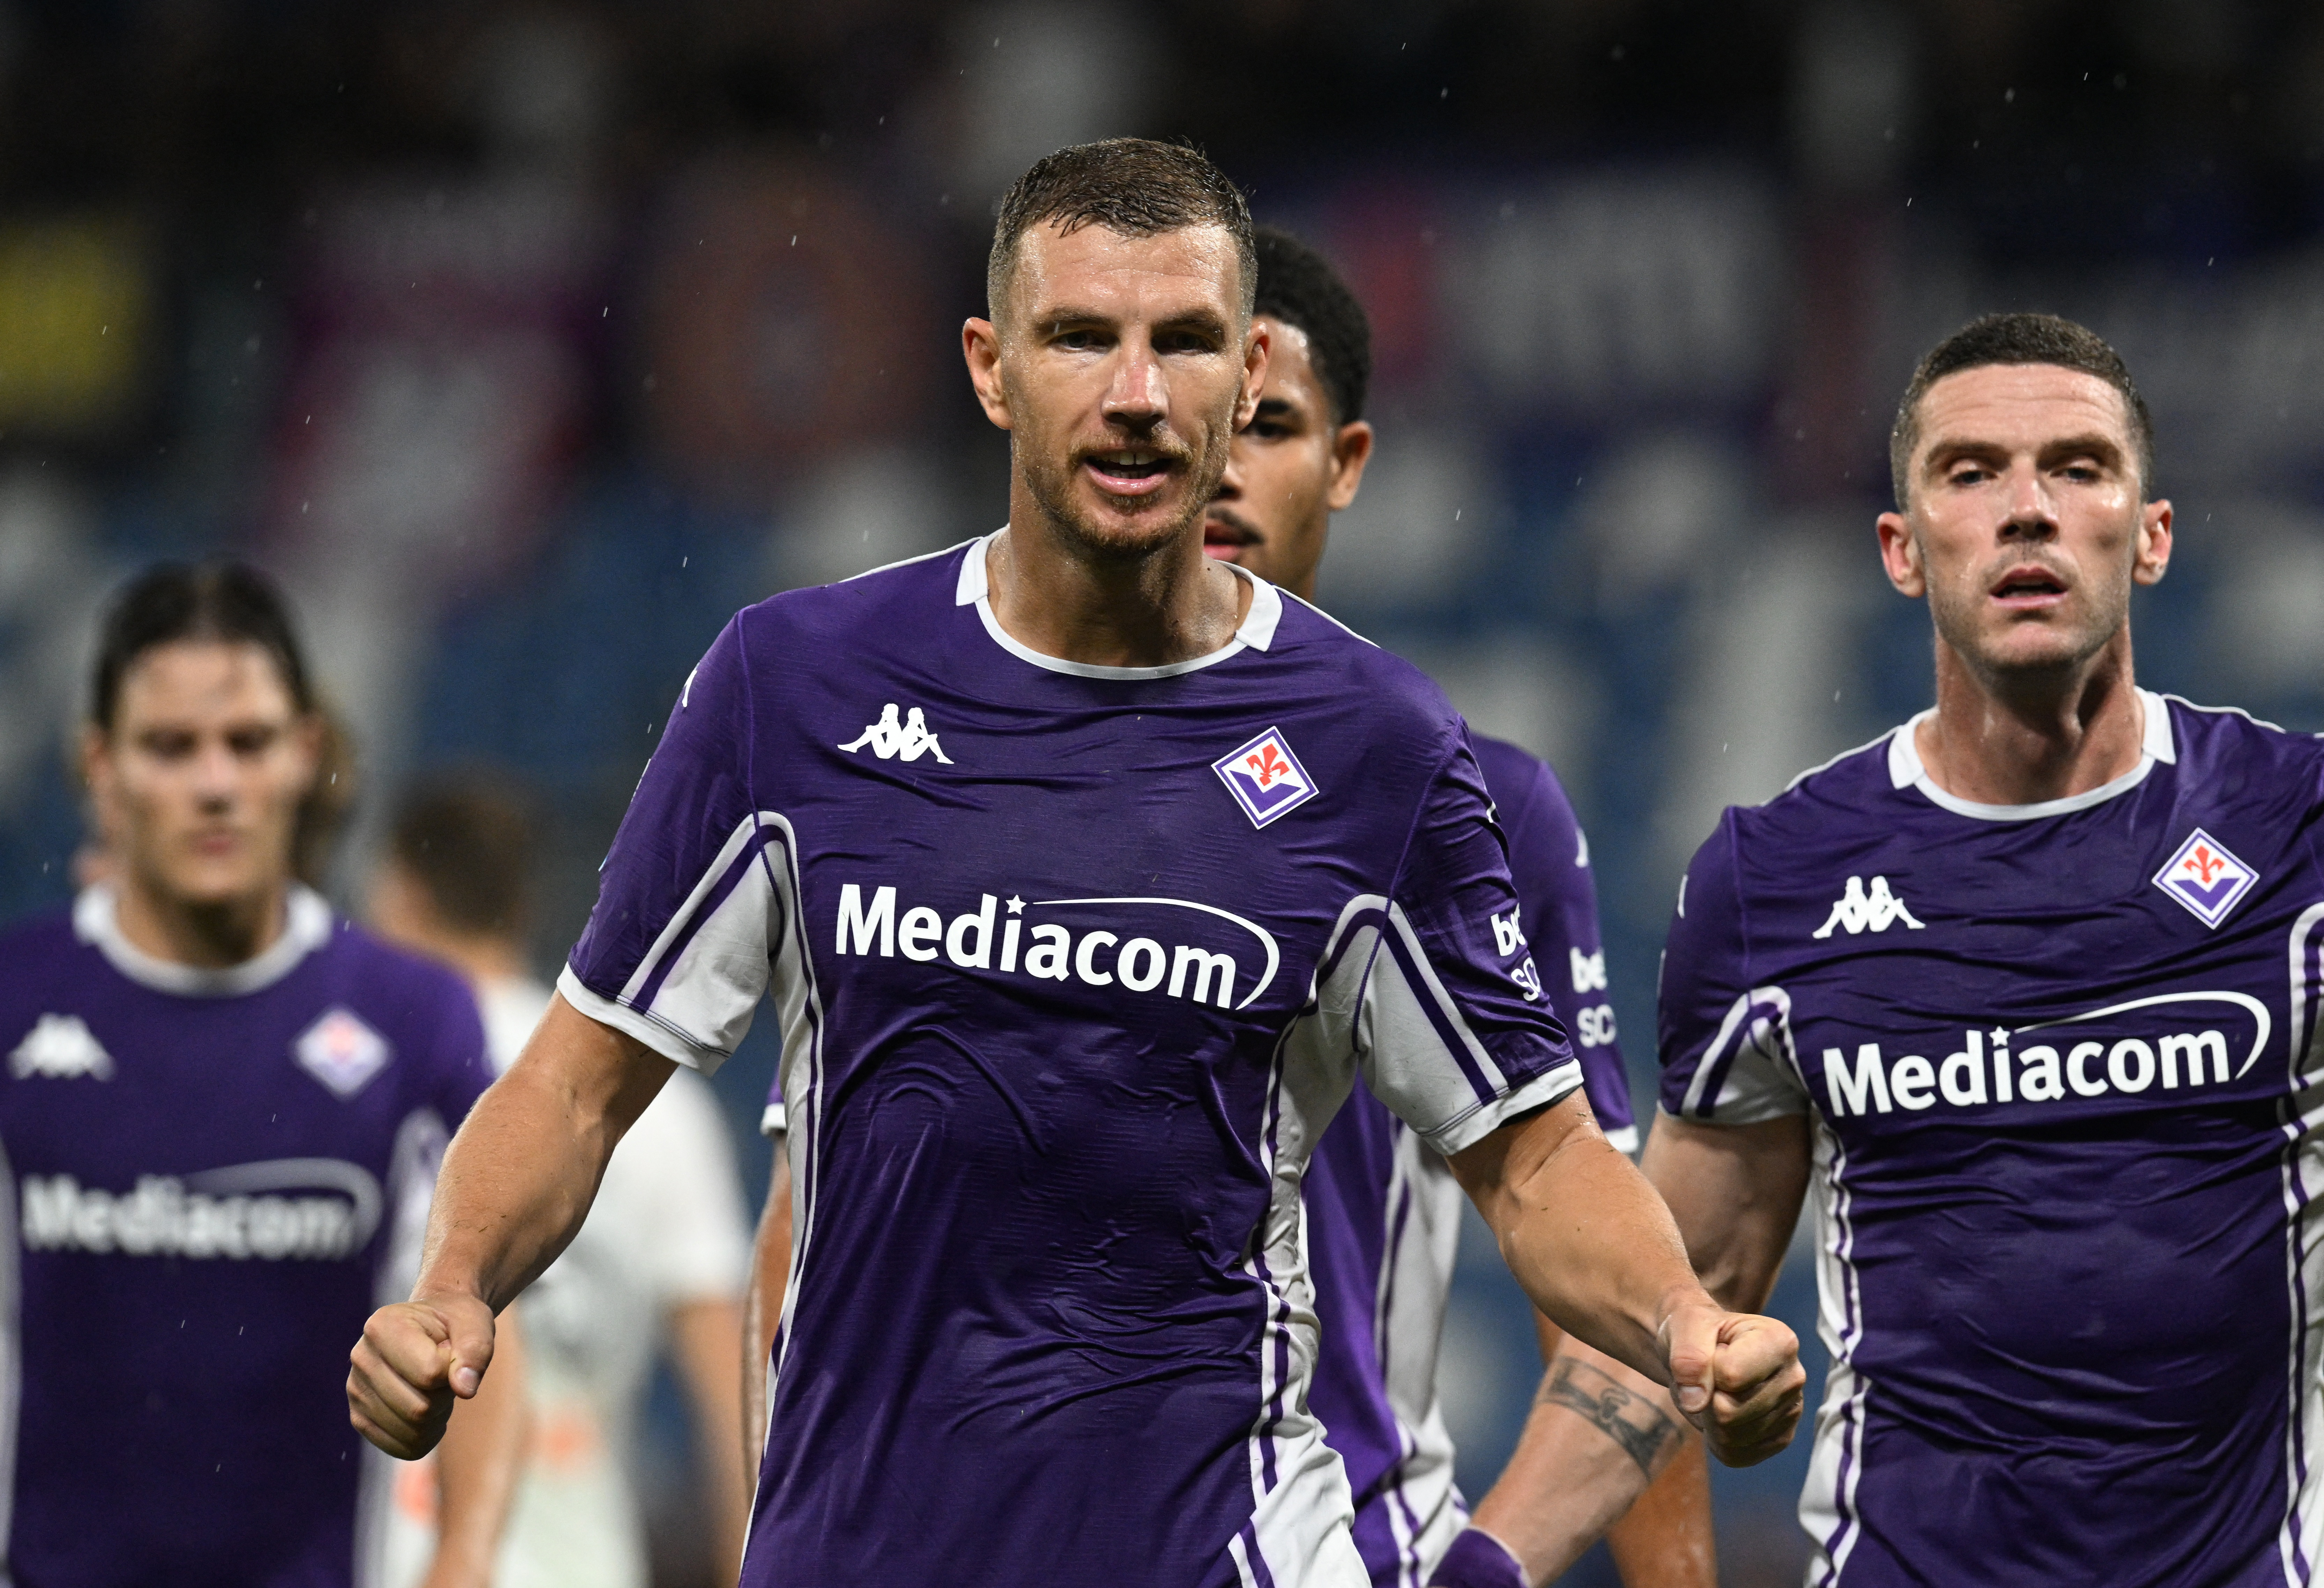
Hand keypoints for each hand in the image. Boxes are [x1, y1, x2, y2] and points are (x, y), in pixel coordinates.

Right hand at [348, 1293, 497, 1459]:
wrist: (434, 1328)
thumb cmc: (455, 1323)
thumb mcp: (474, 1324)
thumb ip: (475, 1350)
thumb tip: (465, 1389)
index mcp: (383, 1326)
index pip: (430, 1372)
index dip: (454, 1369)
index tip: (450, 1350)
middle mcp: (362, 1358)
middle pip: (418, 1408)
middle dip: (445, 1396)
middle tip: (446, 1373)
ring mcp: (356, 1391)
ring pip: (412, 1431)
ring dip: (438, 1415)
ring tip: (434, 1387)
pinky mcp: (360, 1418)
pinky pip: (403, 1448)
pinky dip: (427, 1435)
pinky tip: (428, 1408)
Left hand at [1658, 1302, 1803, 1467]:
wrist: (1702, 1349)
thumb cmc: (1697, 1331)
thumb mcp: (1684, 1325)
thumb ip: (1688, 1356)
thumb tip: (1696, 1401)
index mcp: (1780, 1341)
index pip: (1730, 1375)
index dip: (1705, 1369)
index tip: (1711, 1352)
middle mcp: (1794, 1377)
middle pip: (1730, 1412)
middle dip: (1705, 1398)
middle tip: (1707, 1377)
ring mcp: (1791, 1411)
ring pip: (1731, 1438)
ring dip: (1708, 1418)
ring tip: (1714, 1392)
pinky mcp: (1780, 1438)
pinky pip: (1736, 1455)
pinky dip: (1717, 1439)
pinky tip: (1721, 1413)